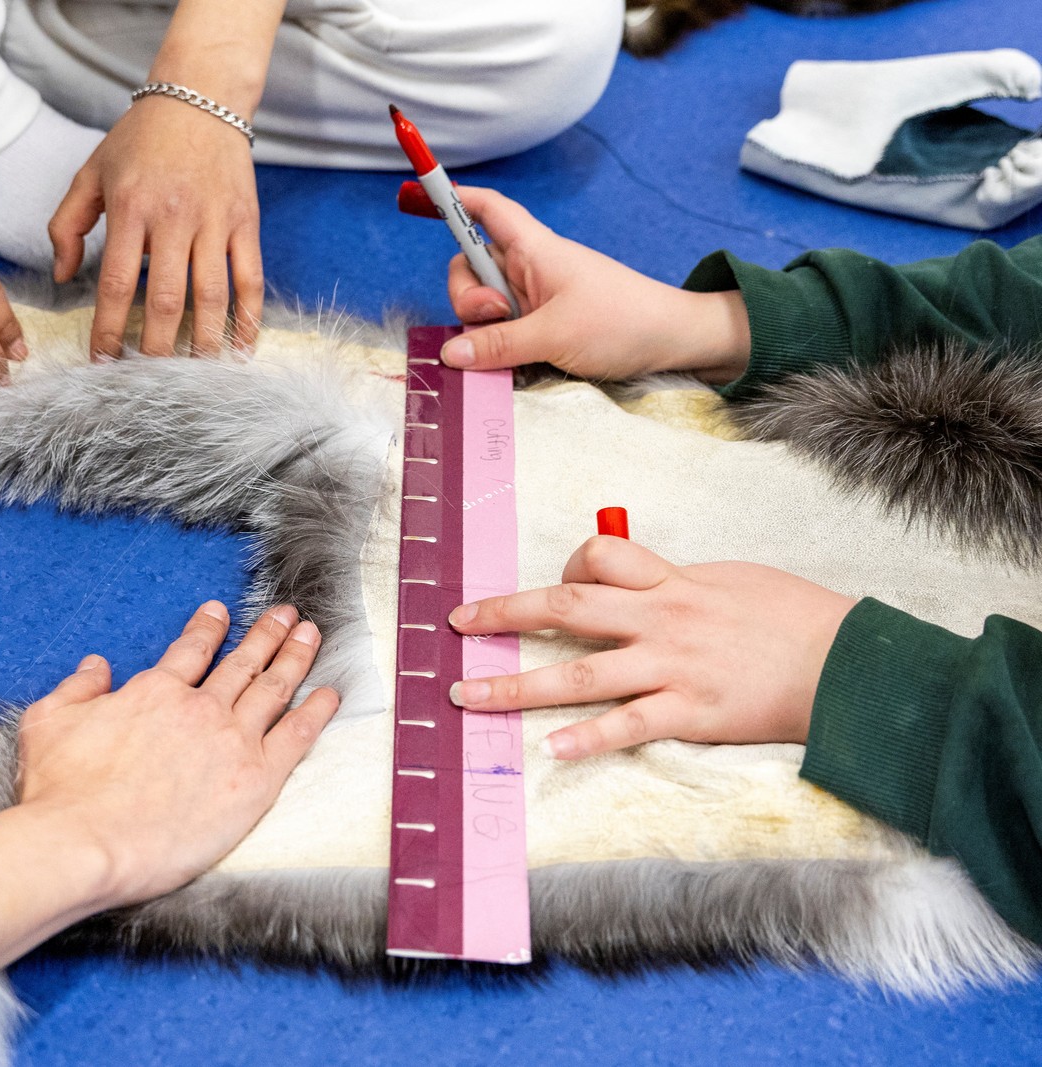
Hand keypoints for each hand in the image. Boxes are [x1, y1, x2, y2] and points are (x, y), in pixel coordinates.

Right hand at [14, 602, 338, 906]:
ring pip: (273, 688)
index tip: (222, 612)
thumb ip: (78, 689)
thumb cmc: (61, 791)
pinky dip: (317, 711)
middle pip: (242, 661)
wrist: (86, 842)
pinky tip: (330, 694)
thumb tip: (95, 666)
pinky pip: (297, 736)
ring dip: (295, 657)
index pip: (192, 650)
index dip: (209, 627)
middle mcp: (199, 708)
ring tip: (311, 635)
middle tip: (287, 614)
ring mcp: (231, 741)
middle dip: (267, 633)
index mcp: (155, 691)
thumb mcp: (48, 722)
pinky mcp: (255, 780)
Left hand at [50, 97, 263, 359]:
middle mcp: (176, 218)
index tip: (103, 362)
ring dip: (203, 343)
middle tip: (148, 384)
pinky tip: (240, 350)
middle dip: (157, 349)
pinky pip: (250, 280)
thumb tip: (64, 278)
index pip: (119, 283)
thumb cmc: (140, 139)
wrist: (201, 97)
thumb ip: (67, 224)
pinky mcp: (246, 223)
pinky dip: (248, 319)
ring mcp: (216, 222)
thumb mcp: (92, 173)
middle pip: (168, 300)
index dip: (110, 329)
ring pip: (212, 297)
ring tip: (193, 379)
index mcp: (132, 209)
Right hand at [440, 187, 751, 383]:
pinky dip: (498, 348)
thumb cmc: (623, 321)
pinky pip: (502, 333)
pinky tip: (514, 364)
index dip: (453, 198)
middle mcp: (530, 270)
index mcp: (535, 250)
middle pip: (470, 269)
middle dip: (467, 296)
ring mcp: (535, 300)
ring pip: (483, 308)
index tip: (416, 195)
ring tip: (517, 348)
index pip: (487, 210)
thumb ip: (498, 344)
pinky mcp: (543, 328)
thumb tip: (449, 353)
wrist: (674, 344)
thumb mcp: (555, 335)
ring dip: (485, 329)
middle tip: (493, 317)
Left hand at [447, 536, 856, 759]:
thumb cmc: (796, 618)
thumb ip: (680, 585)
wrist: (851, 663)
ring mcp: (672, 668)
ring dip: (517, 687)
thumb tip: (645, 587)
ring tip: (468, 700)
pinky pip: (629, 726)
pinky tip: (552, 750)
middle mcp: (661, 620)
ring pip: (580, 673)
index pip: (599, 558)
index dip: (562, 569)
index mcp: (671, 583)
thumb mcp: (733, 580)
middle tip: (457, 625)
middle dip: (504, 614)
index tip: (551, 587)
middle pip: (566, 608)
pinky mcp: (691, 713)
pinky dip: (589, 738)